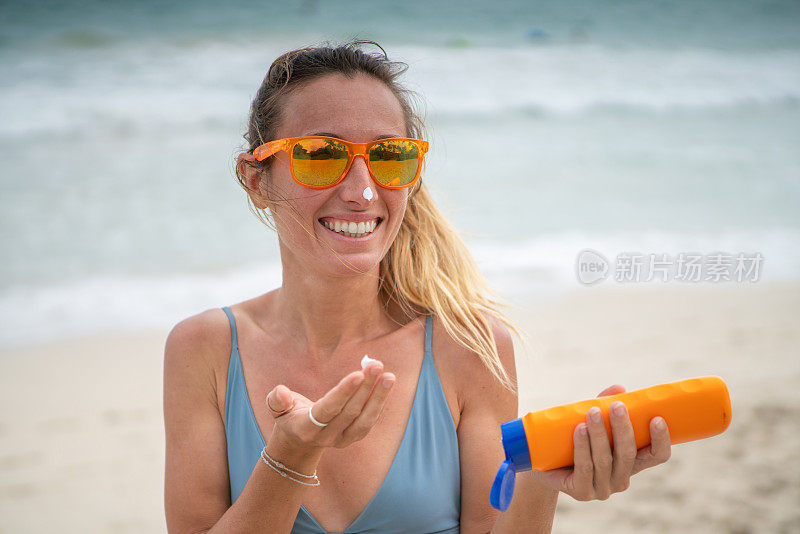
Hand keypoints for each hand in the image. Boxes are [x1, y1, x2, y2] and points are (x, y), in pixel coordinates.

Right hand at [265, 360, 394, 451]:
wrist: (298, 441)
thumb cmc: (288, 414)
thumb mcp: (276, 407)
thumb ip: (277, 400)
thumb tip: (282, 392)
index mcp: (305, 428)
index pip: (328, 409)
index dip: (343, 392)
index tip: (358, 374)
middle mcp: (325, 437)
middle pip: (350, 412)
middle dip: (365, 388)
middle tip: (376, 366)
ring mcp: (341, 440)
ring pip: (364, 420)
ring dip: (379, 397)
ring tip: (389, 376)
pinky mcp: (353, 438)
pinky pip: (369, 422)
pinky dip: (379, 403)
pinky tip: (385, 385)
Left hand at [530, 384, 671, 500]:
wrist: (545, 462)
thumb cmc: (574, 437)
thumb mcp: (592, 419)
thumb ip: (605, 404)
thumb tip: (619, 388)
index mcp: (632, 463)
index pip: (657, 456)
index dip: (661, 440)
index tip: (657, 418)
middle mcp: (621, 479)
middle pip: (628, 455)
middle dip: (623, 429)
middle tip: (617, 406)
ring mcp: (602, 489)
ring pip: (605, 460)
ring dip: (600, 435)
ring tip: (592, 412)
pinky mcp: (582, 492)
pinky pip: (584, 468)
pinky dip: (583, 447)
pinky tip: (580, 430)